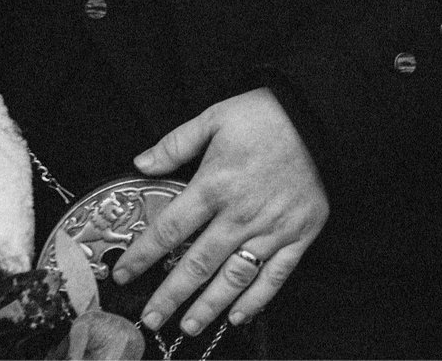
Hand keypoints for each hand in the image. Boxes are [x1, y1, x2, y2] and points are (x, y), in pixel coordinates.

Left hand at [120, 88, 326, 337]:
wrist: (318, 117)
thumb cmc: (265, 115)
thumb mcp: (213, 117)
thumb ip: (175, 144)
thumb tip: (141, 164)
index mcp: (214, 184)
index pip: (169, 229)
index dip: (143, 255)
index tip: (123, 274)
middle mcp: (240, 214)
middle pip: (197, 263)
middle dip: (171, 295)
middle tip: (151, 318)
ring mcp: (271, 229)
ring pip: (233, 277)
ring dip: (208, 305)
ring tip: (188, 325)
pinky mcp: (299, 236)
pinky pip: (275, 276)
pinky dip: (256, 300)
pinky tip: (237, 315)